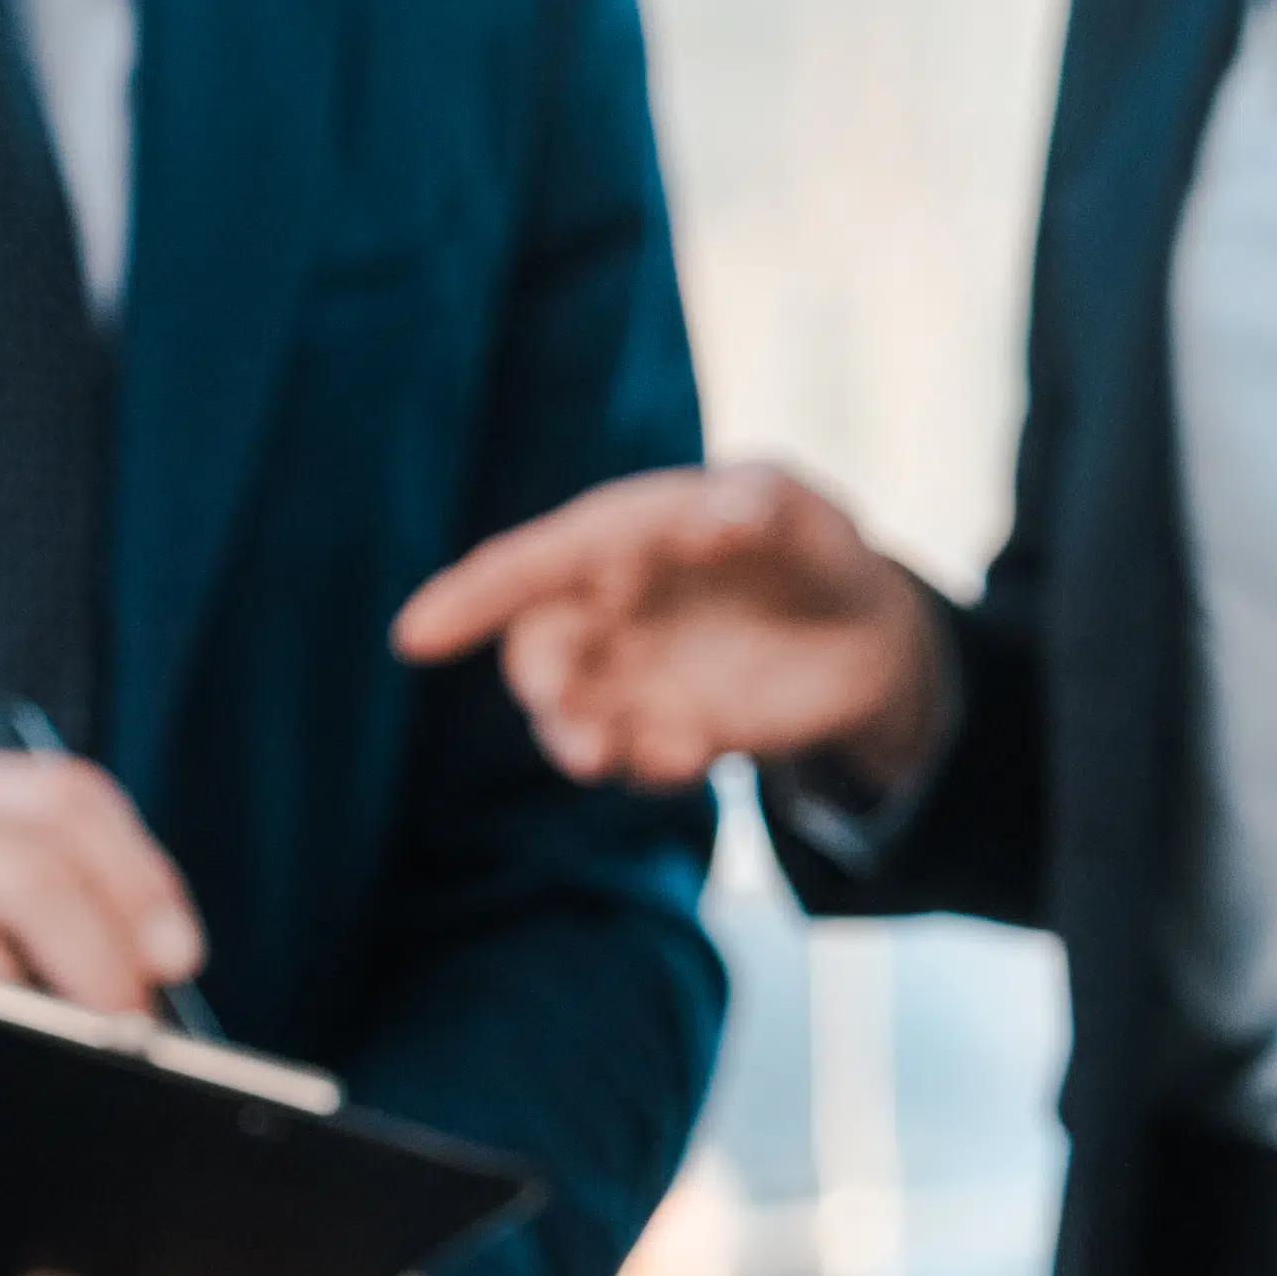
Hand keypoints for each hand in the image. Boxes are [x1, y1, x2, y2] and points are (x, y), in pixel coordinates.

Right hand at [392, 463, 958, 802]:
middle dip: (542, 691)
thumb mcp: (800, 512)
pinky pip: (635, 760)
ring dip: (580, 743)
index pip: (529, 567)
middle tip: (578, 725)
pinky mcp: (664, 732)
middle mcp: (605, 611)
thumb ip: (759, 510)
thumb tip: (712, 522)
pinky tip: (699, 754)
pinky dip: (651, 765)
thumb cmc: (811, 548)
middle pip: (538, 654)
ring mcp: (630, 678)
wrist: (863, 634)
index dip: (468, 598)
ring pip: (571, 719)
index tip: (413, 638)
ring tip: (620, 755)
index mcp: (617, 538)